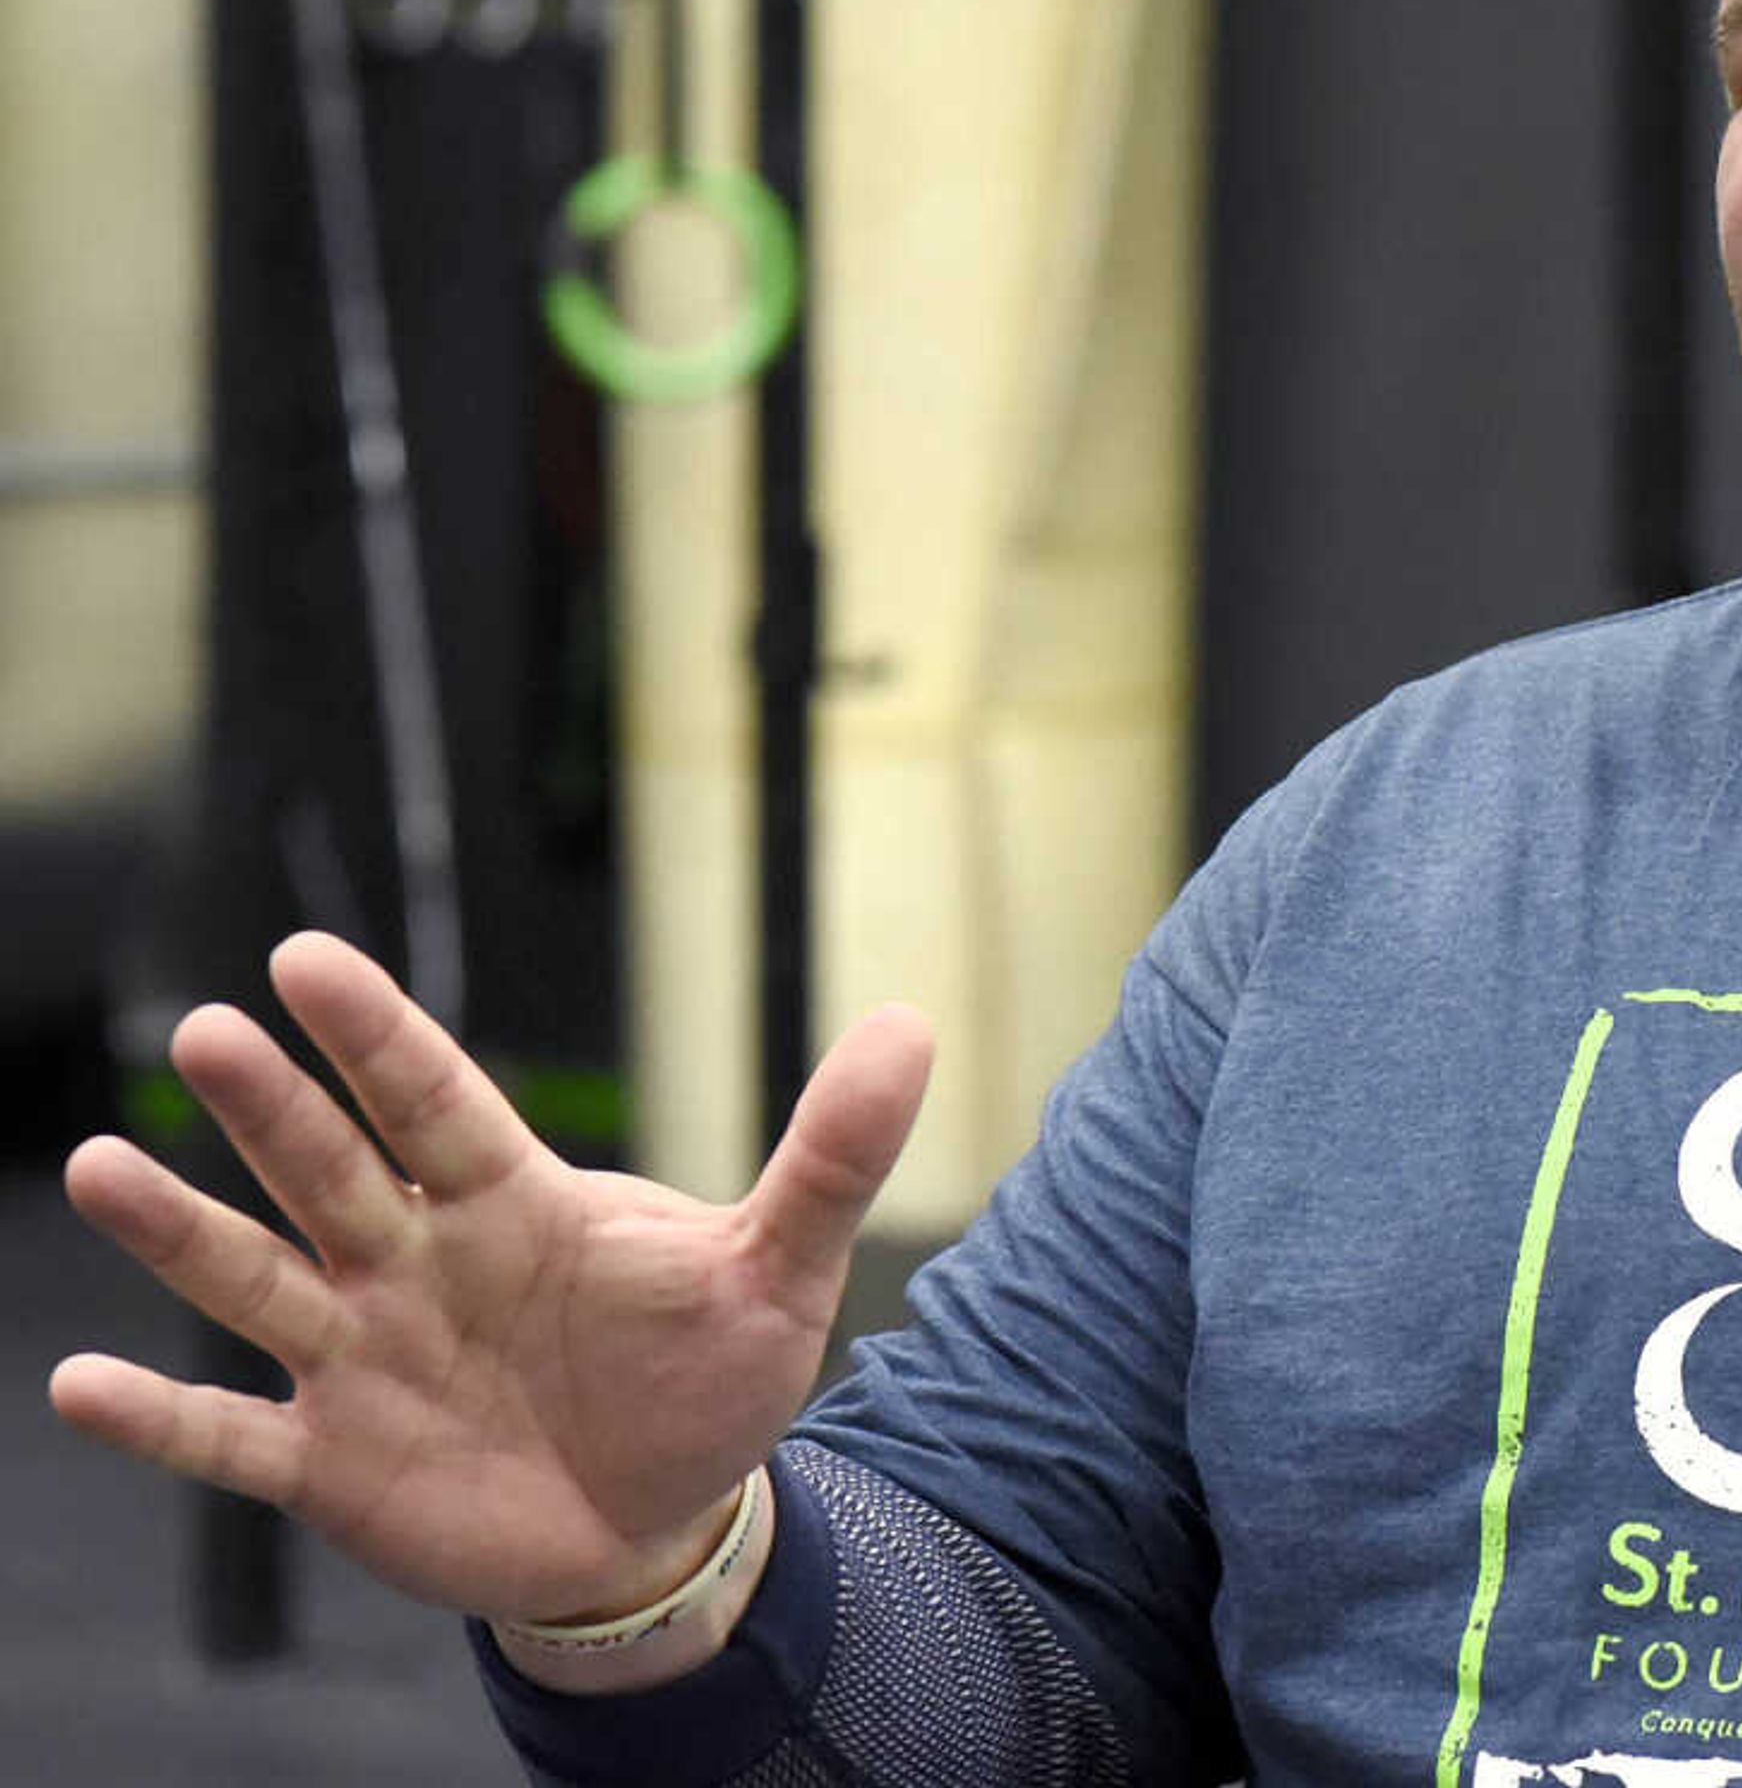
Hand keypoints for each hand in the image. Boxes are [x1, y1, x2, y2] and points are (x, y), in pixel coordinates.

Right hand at [47, 929, 930, 1626]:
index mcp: (517, 1205)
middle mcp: (419, 1265)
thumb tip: (916, 1025)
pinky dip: (161, 1417)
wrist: (658, 1520)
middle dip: (274, 1110)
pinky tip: (82, 1382)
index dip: (379, 1039)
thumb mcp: (779, 1271)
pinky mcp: (336, 1463)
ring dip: (180, 1231)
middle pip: (335, 1173)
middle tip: (207, 1032)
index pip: (439, 1104)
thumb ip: (832, 1154)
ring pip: (256, 1282)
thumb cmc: (705, 1379)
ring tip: (102, 1164)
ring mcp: (366, 1360)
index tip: (308, 962)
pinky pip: (230, 1438)